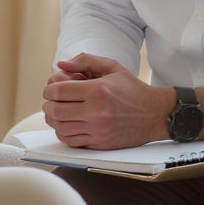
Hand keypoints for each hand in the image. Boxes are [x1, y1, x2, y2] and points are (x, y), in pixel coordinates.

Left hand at [43, 53, 173, 148]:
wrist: (155, 114)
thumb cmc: (132, 89)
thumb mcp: (111, 67)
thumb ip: (85, 61)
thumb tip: (61, 64)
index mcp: (98, 90)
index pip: (58, 91)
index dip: (48, 89)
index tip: (50, 89)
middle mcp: (96, 112)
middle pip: (55, 111)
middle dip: (48, 105)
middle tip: (51, 102)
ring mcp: (98, 130)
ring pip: (60, 128)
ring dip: (53, 120)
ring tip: (58, 113)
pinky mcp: (101, 143)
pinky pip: (72, 141)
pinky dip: (63, 133)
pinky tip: (67, 125)